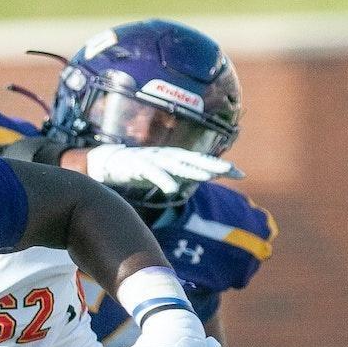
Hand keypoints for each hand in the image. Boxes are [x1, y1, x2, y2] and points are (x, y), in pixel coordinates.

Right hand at [85, 144, 243, 194]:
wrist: (107, 162)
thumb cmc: (139, 168)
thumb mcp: (165, 172)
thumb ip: (183, 174)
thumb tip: (207, 177)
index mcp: (175, 158)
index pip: (202, 161)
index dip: (220, 166)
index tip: (240, 174)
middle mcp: (166, 156)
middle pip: (193, 160)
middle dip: (212, 165)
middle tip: (231, 171)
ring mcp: (152, 160)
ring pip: (176, 164)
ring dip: (192, 170)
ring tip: (209, 177)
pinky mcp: (137, 166)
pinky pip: (152, 173)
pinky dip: (163, 180)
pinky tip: (173, 190)